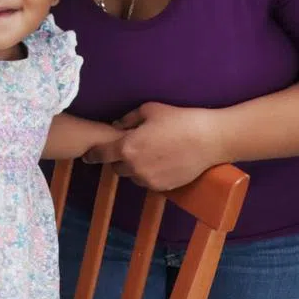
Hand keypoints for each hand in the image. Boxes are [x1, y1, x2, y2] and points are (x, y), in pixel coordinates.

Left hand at [82, 102, 226, 191]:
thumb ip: (127, 120)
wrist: (210, 139)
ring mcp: (148, 180)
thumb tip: (115, 127)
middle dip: (118, 158)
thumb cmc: (179, 120)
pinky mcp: (163, 188)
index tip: (88, 154)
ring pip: (132, 176)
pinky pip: (147, 182)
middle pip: (115, 167)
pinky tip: (160, 162)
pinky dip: (148, 174)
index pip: (100, 155)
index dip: (93, 154)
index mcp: (127, 147)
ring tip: (148, 154)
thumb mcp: (149, 110)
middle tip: (129, 148)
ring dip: (134, 167)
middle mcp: (134, 167)